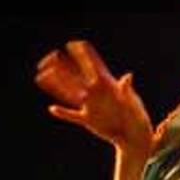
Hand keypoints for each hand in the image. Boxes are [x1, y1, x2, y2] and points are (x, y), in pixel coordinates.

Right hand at [35, 40, 153, 155]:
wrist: (134, 136)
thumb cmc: (137, 117)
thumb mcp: (132, 101)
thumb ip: (126, 89)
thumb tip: (128, 76)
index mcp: (107, 85)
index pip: (93, 66)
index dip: (83, 54)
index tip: (73, 43)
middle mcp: (96, 93)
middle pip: (76, 77)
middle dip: (63, 67)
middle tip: (50, 56)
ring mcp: (91, 107)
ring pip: (70, 94)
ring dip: (57, 86)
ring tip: (43, 77)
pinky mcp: (89, 121)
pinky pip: (72, 116)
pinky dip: (63, 113)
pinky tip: (52, 109)